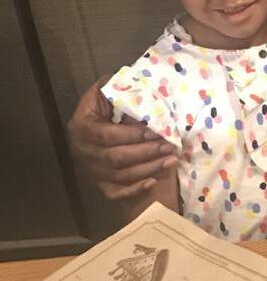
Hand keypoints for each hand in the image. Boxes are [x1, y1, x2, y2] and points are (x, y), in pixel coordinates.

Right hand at [67, 82, 177, 201]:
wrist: (104, 117)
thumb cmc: (113, 100)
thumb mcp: (113, 88)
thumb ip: (121, 89)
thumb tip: (138, 90)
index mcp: (82, 125)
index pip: (106, 135)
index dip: (130, 135)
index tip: (154, 131)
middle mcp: (82, 149)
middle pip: (114, 158)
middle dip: (145, 153)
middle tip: (169, 146)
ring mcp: (90, 168)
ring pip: (119, 175)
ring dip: (147, 169)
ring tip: (171, 159)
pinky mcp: (99, 182)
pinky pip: (114, 192)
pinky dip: (133, 189)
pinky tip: (153, 181)